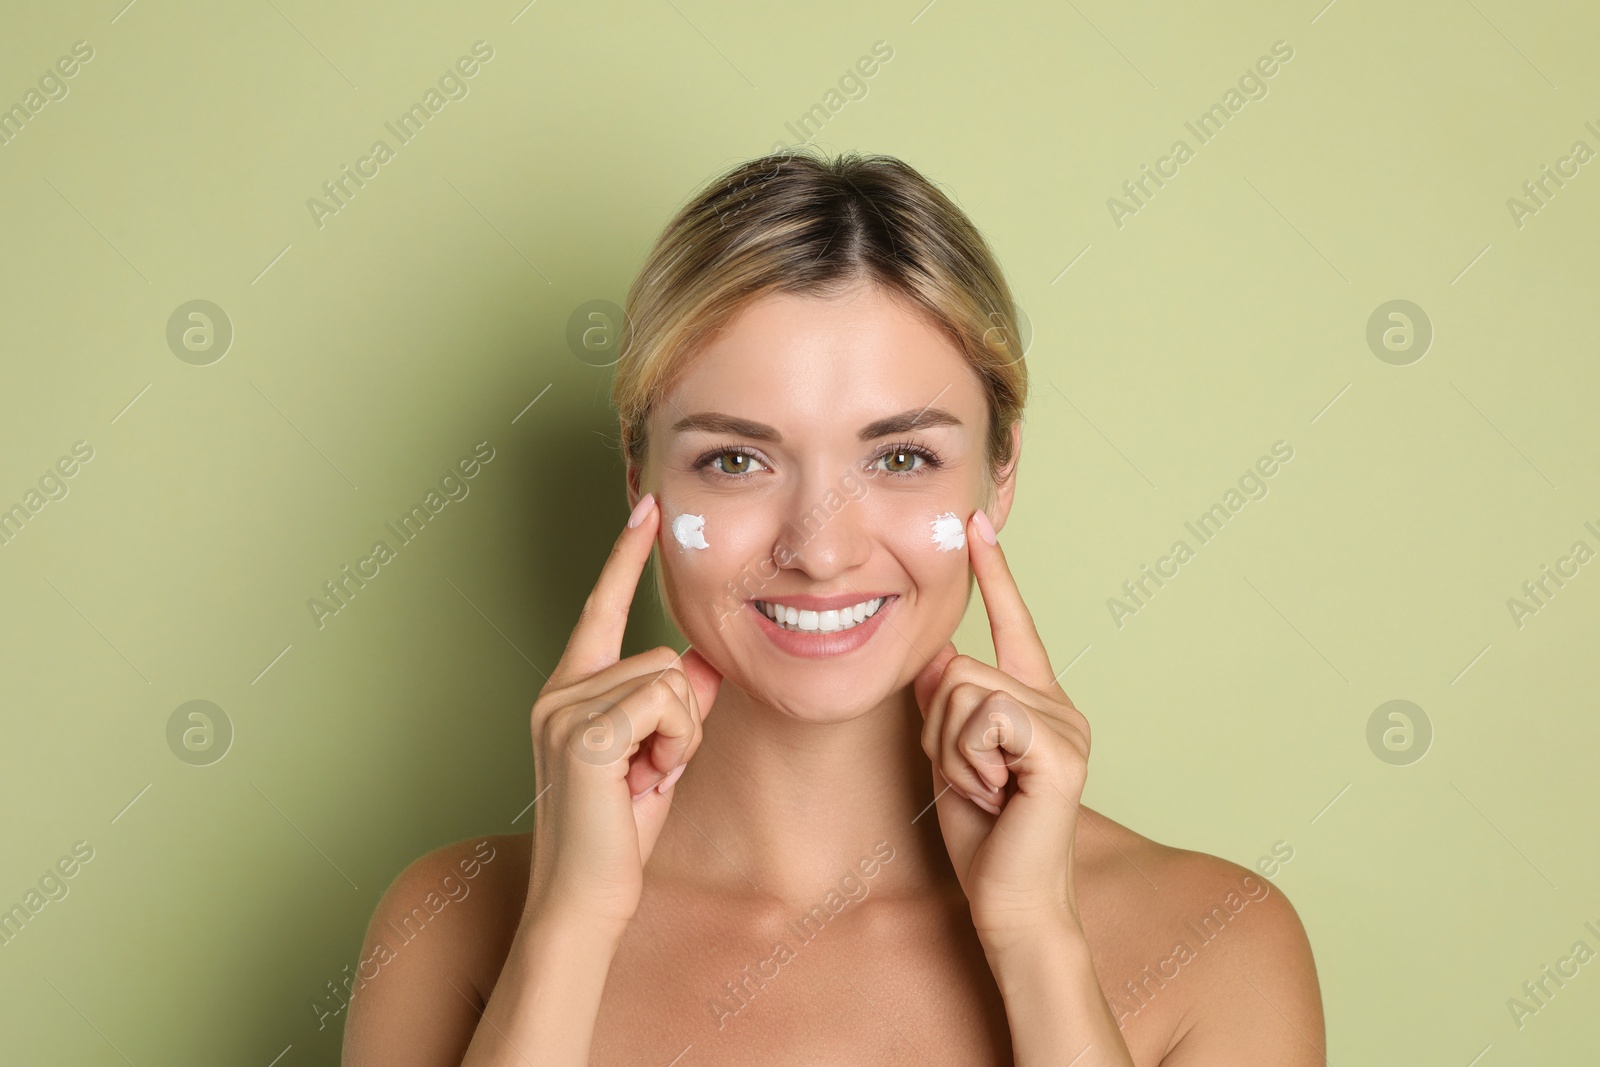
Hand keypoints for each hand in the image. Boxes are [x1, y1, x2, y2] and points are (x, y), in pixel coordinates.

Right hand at [526, 492, 722, 931]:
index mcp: (571, 689)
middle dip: (682, 720)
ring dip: (679, 738)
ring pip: (670, 682)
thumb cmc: (620, 833)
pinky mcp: (582, 733)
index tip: (649, 505)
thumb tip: (703, 662)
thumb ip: (677, 703)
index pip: (603, 608)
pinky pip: (665, 707)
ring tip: (643, 782)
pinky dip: (674, 748)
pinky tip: (643, 786)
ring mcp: (564, 708)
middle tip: (651, 773)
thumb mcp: (659, 755)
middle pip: (664, 657)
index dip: (626, 556)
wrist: (587, 899)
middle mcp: (559, 690)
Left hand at [912, 509, 1090, 946]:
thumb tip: (936, 654)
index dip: (995, 572)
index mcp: (1034, 699)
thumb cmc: (982, 833)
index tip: (976, 521)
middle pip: (957, 668)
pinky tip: (997, 796)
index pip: (1013, 623)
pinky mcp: (1060, 751)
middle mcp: (1057, 704)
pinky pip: (983, 719)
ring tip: (985, 790)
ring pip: (963, 691)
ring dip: (951, 751)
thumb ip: (945, 701)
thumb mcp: (949, 753)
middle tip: (970, 780)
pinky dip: (970, 762)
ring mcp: (1064, 726)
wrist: (1010, 900)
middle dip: (938, 730)